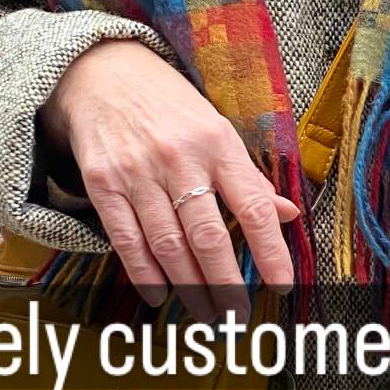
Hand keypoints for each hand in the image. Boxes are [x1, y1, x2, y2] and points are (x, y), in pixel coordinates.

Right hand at [42, 41, 300, 323]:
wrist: (102, 72)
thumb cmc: (170, 107)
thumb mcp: (217, 129)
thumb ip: (248, 177)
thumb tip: (287, 214)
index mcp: (218, 143)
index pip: (252, 206)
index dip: (271, 251)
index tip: (282, 286)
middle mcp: (179, 158)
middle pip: (207, 236)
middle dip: (225, 284)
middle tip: (237, 317)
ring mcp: (137, 172)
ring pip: (167, 245)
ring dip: (189, 288)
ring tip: (206, 315)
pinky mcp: (103, 183)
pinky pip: (127, 240)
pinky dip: (144, 274)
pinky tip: (161, 295)